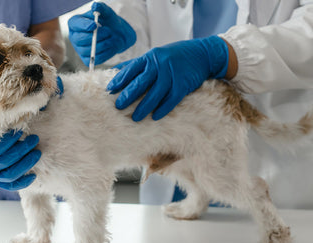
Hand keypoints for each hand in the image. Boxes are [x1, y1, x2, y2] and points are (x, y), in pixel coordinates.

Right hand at [0, 120, 40, 190]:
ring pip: (9, 176)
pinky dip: (23, 183)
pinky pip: (10, 186)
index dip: (6, 142)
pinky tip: (34, 175)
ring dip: (25, 165)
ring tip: (37, 153)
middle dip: (21, 151)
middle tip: (34, 139)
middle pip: (4, 163)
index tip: (19, 131)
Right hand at [68, 1, 135, 65]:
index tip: (95, 25)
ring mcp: (80, 49)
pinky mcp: (87, 60)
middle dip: (95, 36)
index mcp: (75, 24)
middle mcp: (74, 37)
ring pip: (88, 50)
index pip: (75, 25)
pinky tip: (110, 45)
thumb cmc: (108, 21)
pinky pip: (96, 58)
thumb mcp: (106, 12)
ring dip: (103, 43)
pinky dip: (106, 52)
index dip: (84, 26)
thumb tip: (95, 6)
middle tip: (108, 31)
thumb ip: (100, 7)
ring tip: (111, 37)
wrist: (117, 34)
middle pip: (80, 39)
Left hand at [107, 35, 229, 120]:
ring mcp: (172, 75)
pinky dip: (163, 109)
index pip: (131, 69)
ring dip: (144, 107)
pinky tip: (155, 117)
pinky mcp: (183, 84)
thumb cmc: (175, 55)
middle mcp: (160, 64)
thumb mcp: (155, 54)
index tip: (110, 90)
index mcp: (150, 57)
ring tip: (135, 117)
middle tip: (118, 106)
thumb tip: (115, 70)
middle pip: (140, 82)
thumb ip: (137, 63)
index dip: (120, 80)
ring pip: (155, 94)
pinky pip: (171, 99)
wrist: (202, 54)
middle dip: (128, 96)